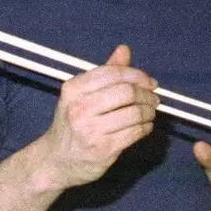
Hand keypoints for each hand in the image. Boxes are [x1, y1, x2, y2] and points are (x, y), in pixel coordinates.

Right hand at [38, 45, 157, 190]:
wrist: (56, 160)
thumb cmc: (72, 124)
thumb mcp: (81, 95)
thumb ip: (105, 73)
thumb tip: (124, 50)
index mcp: (73, 89)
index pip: (113, 73)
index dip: (137, 75)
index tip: (149, 82)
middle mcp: (79, 108)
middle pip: (126, 92)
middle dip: (146, 94)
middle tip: (154, 98)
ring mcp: (90, 130)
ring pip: (134, 113)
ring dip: (149, 111)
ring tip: (150, 112)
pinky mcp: (103, 149)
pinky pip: (135, 132)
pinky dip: (146, 127)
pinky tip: (145, 126)